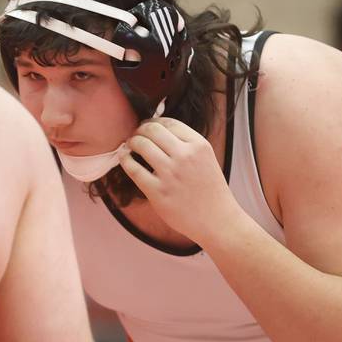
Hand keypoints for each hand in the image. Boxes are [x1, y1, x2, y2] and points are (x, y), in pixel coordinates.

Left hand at [119, 118, 238, 241]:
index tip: (147, 126)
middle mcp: (184, 156)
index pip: (169, 123)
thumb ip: (187, 145)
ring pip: (141, 145)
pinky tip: (125, 159)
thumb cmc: (210, 190)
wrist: (217, 220)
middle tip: (136, 135)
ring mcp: (170, 174)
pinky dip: (125, 160)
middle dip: (140, 130)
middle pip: (152, 130)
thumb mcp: (206, 159)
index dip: (153, 121)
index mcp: (198, 145)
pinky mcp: (158, 192)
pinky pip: (134, 169)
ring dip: (132, 142)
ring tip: (130, 146)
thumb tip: (158, 131)